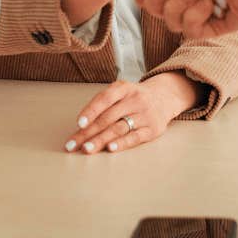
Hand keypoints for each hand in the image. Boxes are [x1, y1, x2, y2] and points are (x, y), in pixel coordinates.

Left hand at [63, 73, 198, 155]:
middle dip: (88, 132)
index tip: (78, 124)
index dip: (91, 111)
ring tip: (87, 149)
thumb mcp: (121, 92)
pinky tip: (110, 148)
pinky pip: (135, 137)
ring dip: (101, 140)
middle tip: (73, 144)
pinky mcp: (153, 129)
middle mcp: (135, 99)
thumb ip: (104, 104)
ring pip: (119, 128)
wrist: (165, 97)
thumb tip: (81, 127)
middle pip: (108, 117)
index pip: (105, 98)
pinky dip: (121, 144)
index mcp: (124, 87)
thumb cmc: (134, 97)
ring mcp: (145, 114)